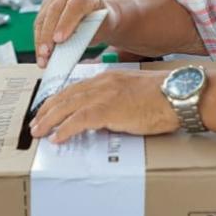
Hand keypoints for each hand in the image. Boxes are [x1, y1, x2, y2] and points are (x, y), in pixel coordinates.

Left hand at [29, 70, 179, 142]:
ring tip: (39, 131)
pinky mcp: (109, 109)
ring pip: (67, 106)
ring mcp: (104, 95)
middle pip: (65, 96)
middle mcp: (102, 83)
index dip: (58, 100)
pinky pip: (79, 120)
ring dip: (49, 120)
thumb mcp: (133, 92)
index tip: (48, 110)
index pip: (74, 88)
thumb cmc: (164, 96)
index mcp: (107, 78)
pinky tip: (57, 137)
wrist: (178, 94)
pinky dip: (65, 129)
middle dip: (47, 110)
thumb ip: (117, 99)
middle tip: (36, 123)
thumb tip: (107, 115)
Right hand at [33, 0, 112, 66]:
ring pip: (43, 16)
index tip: (59, 40)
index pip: (75, 6)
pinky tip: (40, 52)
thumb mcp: (99, 30)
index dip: (66, 23)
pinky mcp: (48, 3)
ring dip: (40, 39)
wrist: (101, 16)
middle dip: (48, 34)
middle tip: (46, 53)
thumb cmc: (102, 24)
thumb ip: (84, 37)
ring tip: (42, 57)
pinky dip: (39, 38)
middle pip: (55, 10)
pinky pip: (39, 21)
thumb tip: (64, 50)